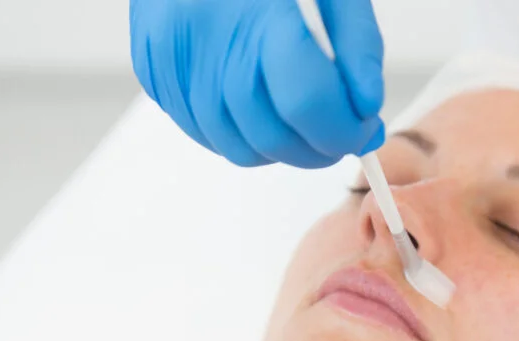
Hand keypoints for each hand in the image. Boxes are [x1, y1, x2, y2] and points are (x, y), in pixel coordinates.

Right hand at [129, 0, 384, 167]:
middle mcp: (207, 36)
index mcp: (259, 9)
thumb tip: (366, 110)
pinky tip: (257, 104)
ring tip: (298, 117)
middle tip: (337, 132)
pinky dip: (239, 133)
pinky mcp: (152, 67)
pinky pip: (201, 130)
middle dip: (316, 148)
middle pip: (271, 135)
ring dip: (277, 147)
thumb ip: (357, 46)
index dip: (342, 131)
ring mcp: (171, 57)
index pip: (307, 103)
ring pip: (234, 145)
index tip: (360, 130)